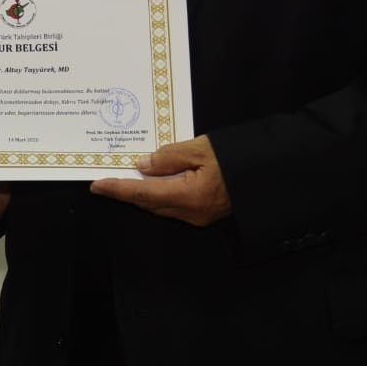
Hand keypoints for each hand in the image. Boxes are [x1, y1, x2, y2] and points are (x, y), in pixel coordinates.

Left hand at [89, 135, 230, 226]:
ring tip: (122, 178)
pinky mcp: (204, 215)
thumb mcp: (201, 148)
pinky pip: (172, 206)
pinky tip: (151, 181)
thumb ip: (169, 157)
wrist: (270, 175)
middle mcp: (190, 212)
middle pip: (148, 203)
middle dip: (125, 192)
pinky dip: (156, 194)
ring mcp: (198, 217)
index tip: (96, 185)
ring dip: (140, 193)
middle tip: (105, 179)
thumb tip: (141, 165)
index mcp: (188, 195)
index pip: (143, 193)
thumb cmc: (238, 157)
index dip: (118, 189)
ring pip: (159, 206)